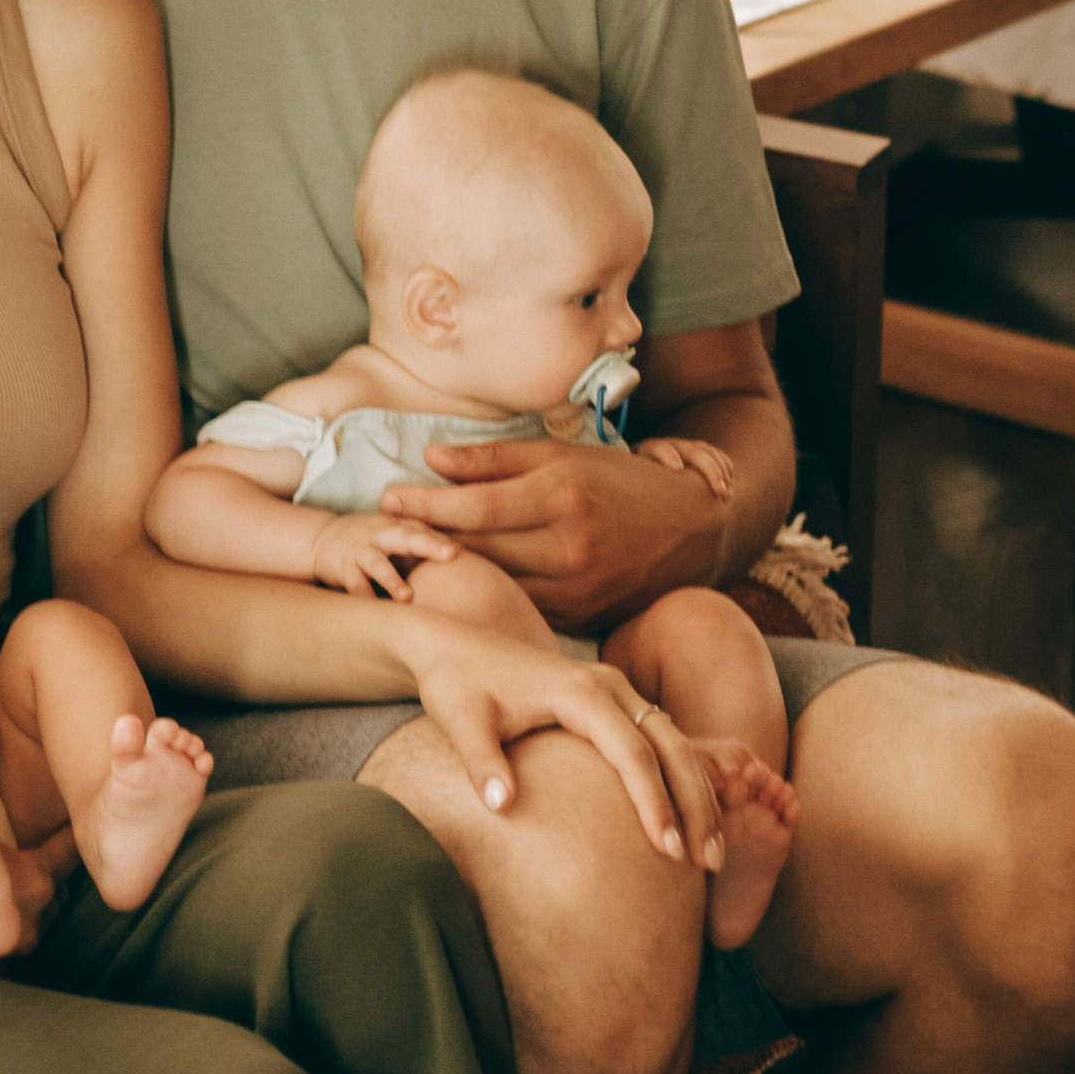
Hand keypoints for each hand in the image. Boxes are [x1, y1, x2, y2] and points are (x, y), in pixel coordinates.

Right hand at [308, 509, 463, 601]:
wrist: (324, 539)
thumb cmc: (378, 545)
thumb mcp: (403, 540)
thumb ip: (432, 552)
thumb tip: (480, 579)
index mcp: (404, 528)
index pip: (430, 531)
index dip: (447, 539)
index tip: (467, 551)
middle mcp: (385, 535)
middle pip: (409, 537)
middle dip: (430, 544)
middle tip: (452, 554)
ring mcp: (362, 550)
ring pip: (378, 562)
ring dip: (392, 579)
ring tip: (407, 597)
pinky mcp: (343, 567)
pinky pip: (354, 584)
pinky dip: (363, 597)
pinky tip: (374, 614)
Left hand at [379, 431, 727, 627]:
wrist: (692, 530)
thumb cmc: (618, 482)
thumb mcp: (561, 455)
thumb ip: (493, 460)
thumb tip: (431, 457)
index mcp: (561, 495)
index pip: (476, 507)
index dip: (425, 505)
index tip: (387, 499)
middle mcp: (568, 546)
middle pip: (480, 549)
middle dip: (426, 540)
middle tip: (382, 531)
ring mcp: (578, 588)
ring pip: (497, 584)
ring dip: (452, 572)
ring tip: (410, 556)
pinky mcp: (583, 617)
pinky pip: (523, 607)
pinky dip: (491, 595)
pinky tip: (462, 584)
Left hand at [407, 619, 724, 873]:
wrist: (451, 646)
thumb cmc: (455, 685)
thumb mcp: (459, 721)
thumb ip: (481, 762)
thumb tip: (502, 806)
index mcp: (578, 691)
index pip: (631, 752)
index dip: (653, 802)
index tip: (666, 852)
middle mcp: (607, 685)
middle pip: (670, 745)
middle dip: (695, 803)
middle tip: (706, 863)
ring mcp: (614, 690)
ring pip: (674, 742)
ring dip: (698, 794)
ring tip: (709, 855)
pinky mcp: (612, 702)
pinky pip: (661, 740)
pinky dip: (683, 779)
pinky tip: (690, 823)